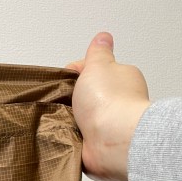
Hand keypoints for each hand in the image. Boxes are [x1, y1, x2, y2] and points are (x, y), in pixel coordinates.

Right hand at [66, 32, 150, 180]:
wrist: (112, 139)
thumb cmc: (107, 101)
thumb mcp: (99, 65)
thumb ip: (98, 52)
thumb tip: (103, 37)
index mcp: (121, 79)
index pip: (92, 72)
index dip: (74, 74)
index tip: (63, 80)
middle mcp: (118, 101)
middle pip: (85, 95)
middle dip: (71, 98)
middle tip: (61, 101)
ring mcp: (108, 124)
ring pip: (79, 117)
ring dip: (69, 118)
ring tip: (59, 118)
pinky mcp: (98, 144)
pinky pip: (77, 137)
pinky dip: (70, 136)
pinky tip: (63, 133)